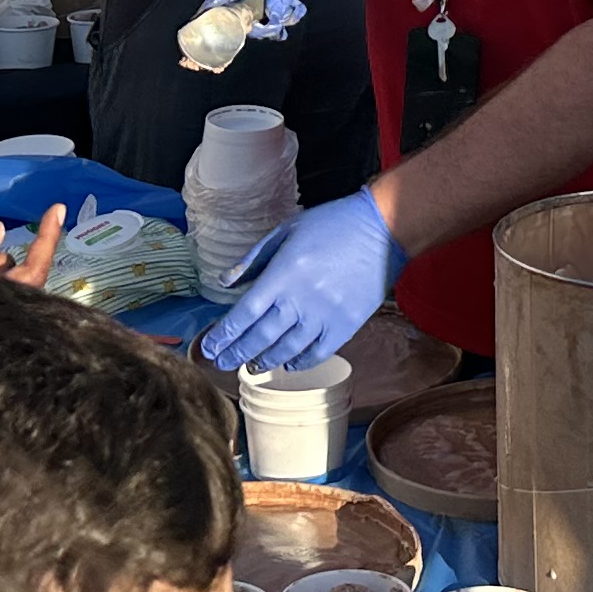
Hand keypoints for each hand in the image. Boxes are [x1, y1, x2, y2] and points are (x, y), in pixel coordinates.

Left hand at [199, 192, 402, 371]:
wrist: (382, 230)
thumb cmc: (332, 224)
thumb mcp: (286, 231)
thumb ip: (254, 259)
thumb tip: (225, 283)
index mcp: (283, 274)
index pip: (245, 313)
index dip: (225, 334)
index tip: (210, 346)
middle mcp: (301, 300)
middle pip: (261, 336)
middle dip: (237, 352)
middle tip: (221, 363)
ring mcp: (325, 316)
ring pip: (287, 349)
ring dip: (265, 360)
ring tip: (251, 367)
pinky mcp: (346, 325)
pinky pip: (318, 352)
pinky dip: (300, 361)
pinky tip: (288, 363)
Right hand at [206, 0, 327, 36]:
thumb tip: (269, 21)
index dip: (212, 17)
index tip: (212, 38)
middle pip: (233, 6)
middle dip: (258, 22)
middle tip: (281, 29)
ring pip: (245, 7)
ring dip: (269, 15)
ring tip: (294, 10)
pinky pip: (252, 1)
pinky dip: (270, 8)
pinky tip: (291, 7)